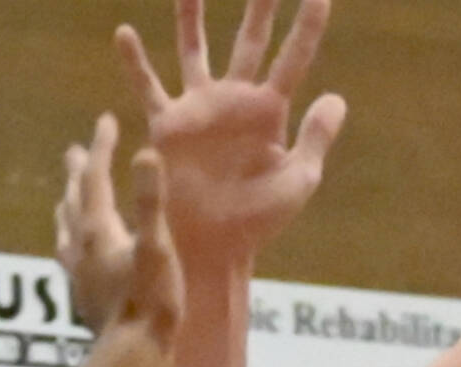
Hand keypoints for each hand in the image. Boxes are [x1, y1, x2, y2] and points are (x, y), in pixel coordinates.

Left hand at [56, 116, 184, 351]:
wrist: (132, 357)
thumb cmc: (150, 302)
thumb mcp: (156, 247)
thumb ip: (150, 202)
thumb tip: (146, 153)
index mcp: (97, 230)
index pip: (95, 177)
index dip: (101, 147)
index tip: (105, 120)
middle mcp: (81, 247)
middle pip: (75, 200)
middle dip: (78, 173)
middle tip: (75, 151)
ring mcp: (79, 274)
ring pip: (67, 229)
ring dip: (68, 206)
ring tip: (68, 196)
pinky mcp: (84, 297)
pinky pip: (71, 257)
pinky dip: (72, 240)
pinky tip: (75, 254)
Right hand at [116, 0, 345, 264]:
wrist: (213, 248)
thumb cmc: (258, 222)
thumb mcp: (297, 181)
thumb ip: (316, 139)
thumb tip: (336, 97)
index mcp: (271, 112)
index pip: (294, 57)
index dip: (307, 24)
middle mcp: (236, 101)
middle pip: (250, 38)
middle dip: (260, 2)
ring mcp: (200, 109)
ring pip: (195, 49)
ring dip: (192, 16)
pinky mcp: (168, 125)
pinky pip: (149, 87)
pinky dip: (135, 63)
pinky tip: (124, 32)